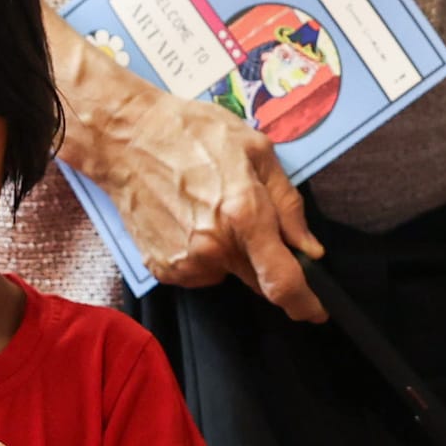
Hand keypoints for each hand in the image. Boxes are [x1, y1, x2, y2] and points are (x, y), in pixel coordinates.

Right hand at [69, 51, 323, 318]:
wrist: (126, 137)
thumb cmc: (194, 133)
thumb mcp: (256, 151)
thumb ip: (287, 204)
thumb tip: (309, 249)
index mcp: (244, 215)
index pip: (283, 281)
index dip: (306, 304)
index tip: (318, 313)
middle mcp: (215, 248)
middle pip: (258, 281)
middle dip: (266, 263)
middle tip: (249, 221)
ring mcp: (185, 262)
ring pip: (227, 273)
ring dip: (231, 252)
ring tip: (208, 207)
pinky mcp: (162, 268)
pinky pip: (199, 272)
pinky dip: (203, 254)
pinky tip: (187, 218)